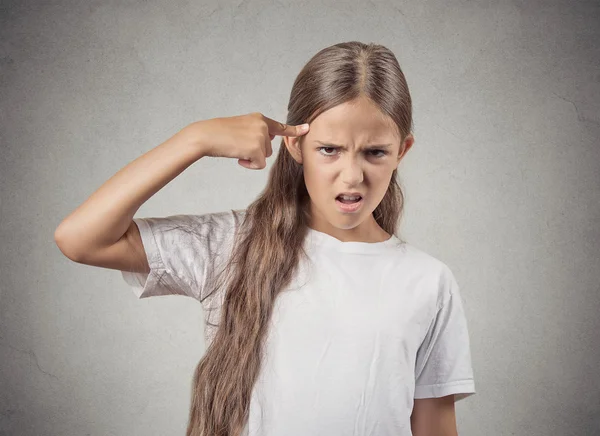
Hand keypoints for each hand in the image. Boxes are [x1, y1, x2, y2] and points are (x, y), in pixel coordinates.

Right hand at [186, 112, 309, 168]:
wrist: (207, 136)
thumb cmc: (220, 134)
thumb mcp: (241, 128)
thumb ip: (256, 133)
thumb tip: (268, 142)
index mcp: (259, 119)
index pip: (279, 127)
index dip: (295, 129)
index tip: (307, 128)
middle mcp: (262, 125)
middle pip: (269, 149)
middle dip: (255, 152)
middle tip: (238, 146)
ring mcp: (261, 136)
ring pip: (264, 157)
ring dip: (251, 158)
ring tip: (236, 149)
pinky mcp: (257, 148)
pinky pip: (259, 164)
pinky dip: (249, 165)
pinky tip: (238, 157)